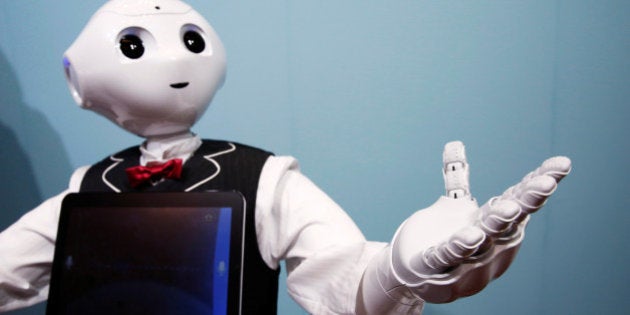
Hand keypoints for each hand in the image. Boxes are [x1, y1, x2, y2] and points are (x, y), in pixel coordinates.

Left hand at [390, 141, 570, 302]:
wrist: (415, 277)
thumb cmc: (443, 241)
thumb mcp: (453, 209)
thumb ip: (456, 178)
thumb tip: (454, 142)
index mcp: (494, 227)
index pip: (519, 202)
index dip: (538, 184)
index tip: (561, 164)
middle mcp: (487, 245)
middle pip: (509, 221)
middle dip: (526, 202)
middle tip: (545, 184)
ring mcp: (465, 259)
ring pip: (483, 240)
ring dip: (496, 225)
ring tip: (508, 209)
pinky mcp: (436, 267)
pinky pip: (448, 256)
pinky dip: (459, 246)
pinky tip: (468, 236)